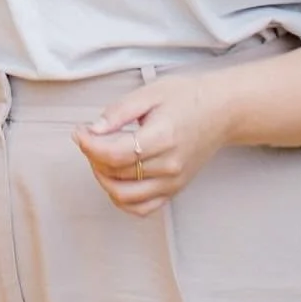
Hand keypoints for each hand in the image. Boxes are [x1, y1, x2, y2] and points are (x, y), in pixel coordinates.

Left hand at [74, 72, 233, 216]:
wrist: (221, 111)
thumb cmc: (187, 97)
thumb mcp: (150, 93)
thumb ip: (119, 112)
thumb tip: (94, 129)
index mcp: (162, 138)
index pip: (114, 154)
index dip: (89, 145)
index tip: (79, 132)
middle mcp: (169, 165)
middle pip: (116, 174)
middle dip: (92, 157)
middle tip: (88, 138)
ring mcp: (173, 182)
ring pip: (125, 195)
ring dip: (103, 179)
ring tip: (99, 157)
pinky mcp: (174, 189)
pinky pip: (142, 208)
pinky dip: (122, 199)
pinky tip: (114, 180)